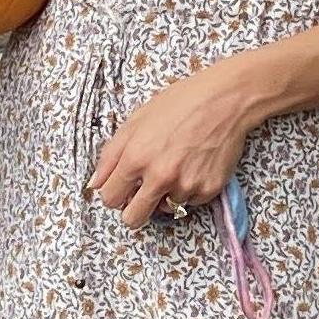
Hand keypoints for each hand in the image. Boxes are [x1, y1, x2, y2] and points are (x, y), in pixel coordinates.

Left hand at [88, 60, 266, 229]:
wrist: (224, 100)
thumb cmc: (180, 103)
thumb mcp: (136, 121)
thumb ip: (111, 155)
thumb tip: (94, 183)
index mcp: (136, 158)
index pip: (109, 199)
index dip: (113, 194)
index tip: (122, 188)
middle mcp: (160, 176)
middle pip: (133, 219)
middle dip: (133, 210)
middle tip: (142, 194)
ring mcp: (186, 185)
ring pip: (165, 209)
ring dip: (167, 193)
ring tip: (177, 165)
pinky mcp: (208, 190)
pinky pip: (190, 202)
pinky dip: (189, 190)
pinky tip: (194, 165)